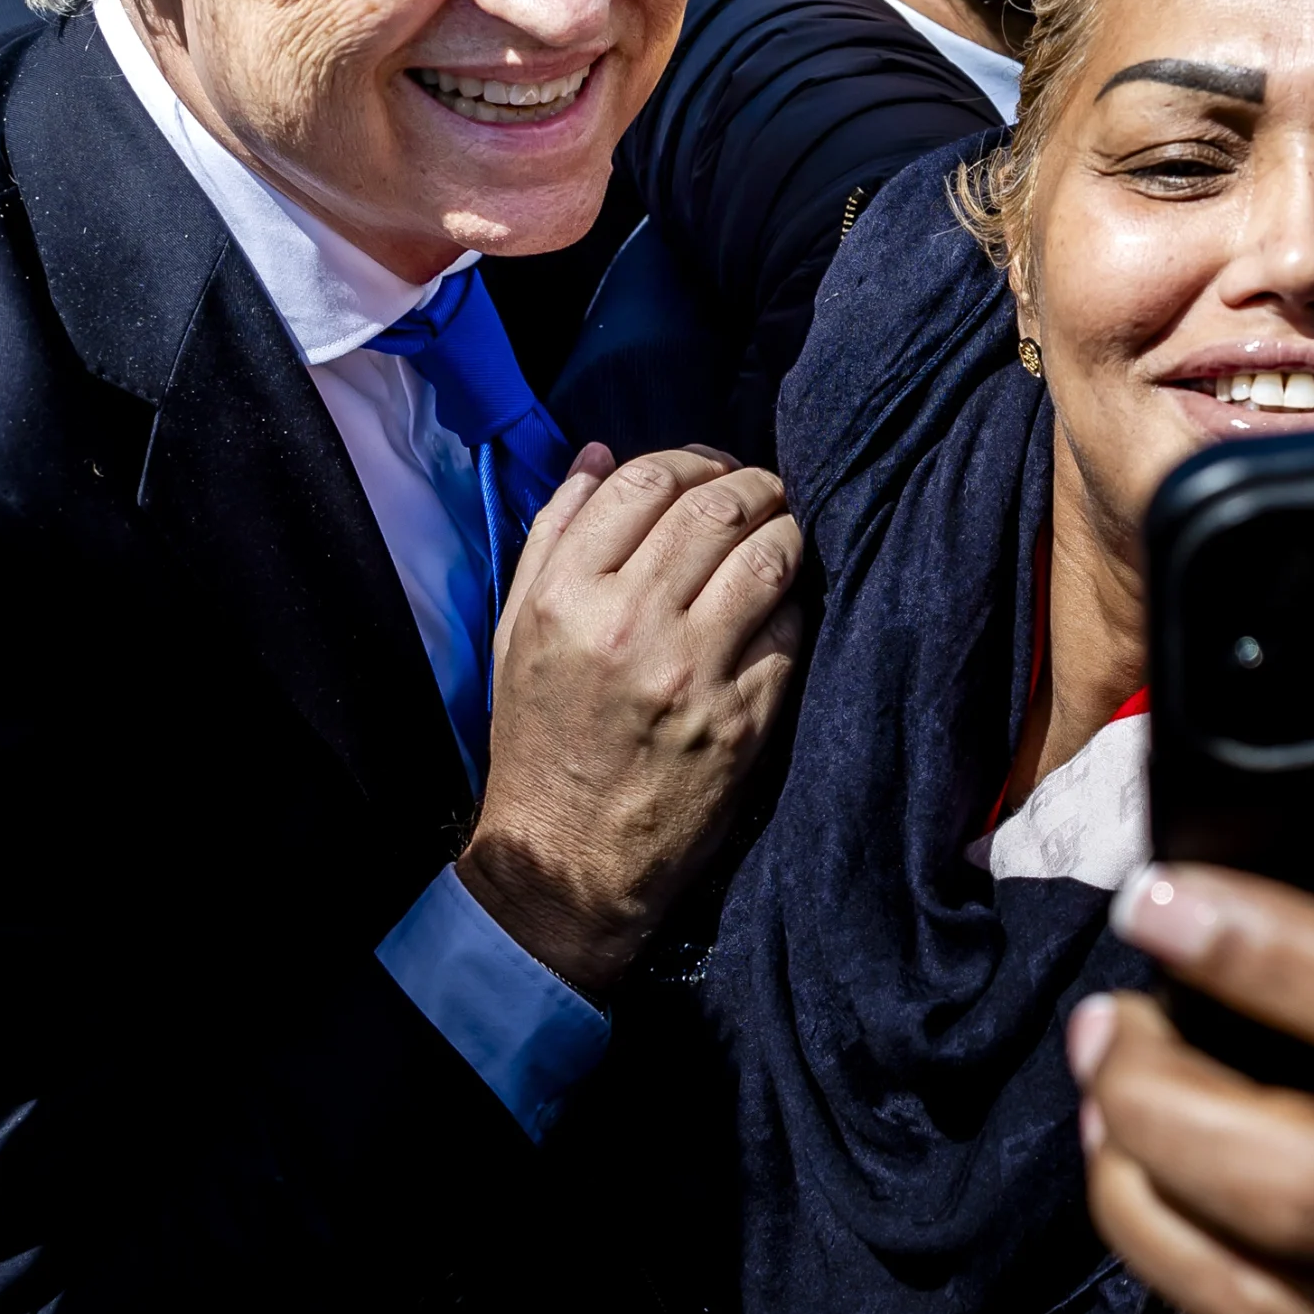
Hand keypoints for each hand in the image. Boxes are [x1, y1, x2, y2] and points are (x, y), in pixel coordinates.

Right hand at [461, 445, 805, 991]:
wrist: (565, 859)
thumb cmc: (540, 741)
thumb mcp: (516, 632)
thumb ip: (552, 536)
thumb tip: (598, 454)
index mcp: (565, 597)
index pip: (645, 482)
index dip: (690, 459)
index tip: (710, 470)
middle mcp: (628, 625)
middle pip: (718, 506)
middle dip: (754, 483)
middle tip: (766, 491)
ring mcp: (691, 672)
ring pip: (770, 556)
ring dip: (789, 530)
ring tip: (787, 532)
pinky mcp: (742, 719)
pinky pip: (793, 629)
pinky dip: (797, 604)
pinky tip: (785, 606)